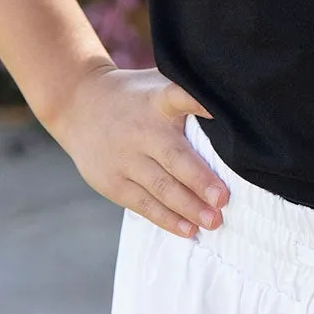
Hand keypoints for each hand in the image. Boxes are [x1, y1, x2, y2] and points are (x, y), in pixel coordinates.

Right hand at [47, 61, 230, 238]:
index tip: (219, 113)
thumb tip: (235, 108)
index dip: (199, 103)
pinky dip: (167, 219)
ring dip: (188, 207)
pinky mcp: (113, 182)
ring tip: (213, 221)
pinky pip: (144, 204)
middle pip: (174, 157)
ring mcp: (125, 158)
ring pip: (161, 187)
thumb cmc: (135, 97)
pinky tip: (188, 229)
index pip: (179, 96)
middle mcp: (142, 130)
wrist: (79, 104)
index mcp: (158, 100)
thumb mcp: (157, 84)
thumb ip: (188, 95)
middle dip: (200, 181)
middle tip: (223, 200)